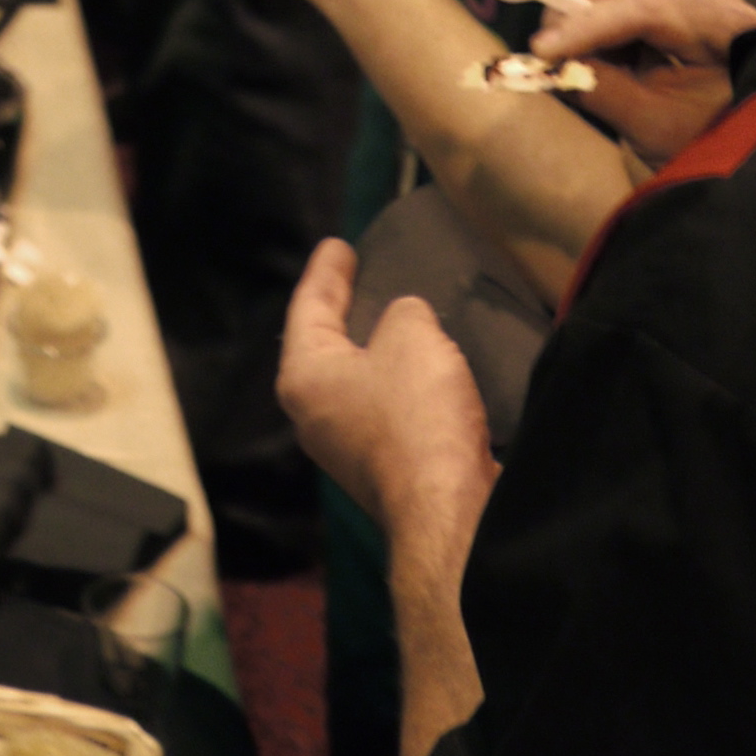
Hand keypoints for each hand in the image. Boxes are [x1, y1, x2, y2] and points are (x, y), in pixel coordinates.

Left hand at [278, 240, 496, 541]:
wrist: (450, 510)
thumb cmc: (417, 413)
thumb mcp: (411, 335)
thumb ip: (403, 314)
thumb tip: (404, 323)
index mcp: (304, 376)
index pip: (308, 307)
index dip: (326, 271)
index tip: (337, 245)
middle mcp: (315, 415)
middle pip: (325, 347)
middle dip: (342, 311)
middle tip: (358, 276)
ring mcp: (348, 450)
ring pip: (357, 383)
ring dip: (376, 352)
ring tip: (396, 321)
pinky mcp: (386, 472)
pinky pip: (386, 411)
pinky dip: (400, 385)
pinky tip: (424, 374)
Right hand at [525, 0, 755, 164]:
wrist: (736, 146)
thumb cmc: (703, 139)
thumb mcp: (650, 124)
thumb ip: (600, 88)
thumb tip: (549, 63)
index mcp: (726, 26)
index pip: (646, 5)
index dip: (587, 23)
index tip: (542, 50)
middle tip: (545, 40)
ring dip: (582, 0)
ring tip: (571, 47)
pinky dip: (592, 6)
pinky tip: (591, 43)